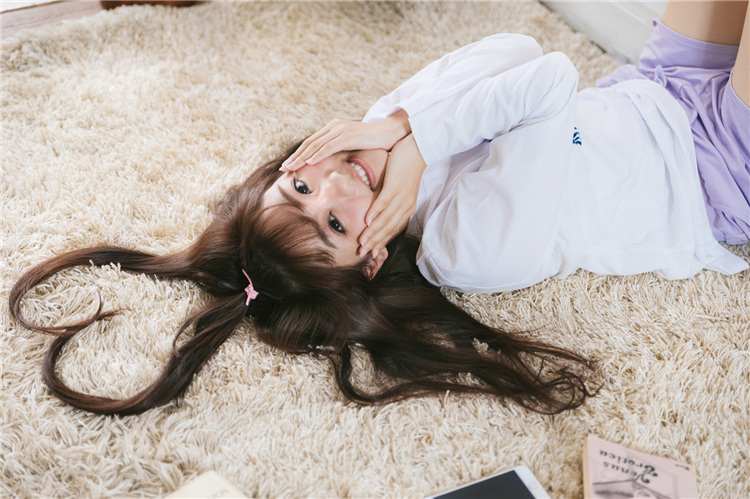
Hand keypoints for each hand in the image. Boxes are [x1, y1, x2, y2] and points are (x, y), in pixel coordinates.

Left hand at [282, 109, 410, 170]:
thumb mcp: (353, 146)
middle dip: (295, 157)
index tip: (288, 166)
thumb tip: (332, 164)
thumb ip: (341, 151)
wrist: (390, 132)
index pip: (311, 143)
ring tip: (291, 168)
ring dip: (302, 158)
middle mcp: (334, 127)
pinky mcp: (348, 135)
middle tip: (284, 169)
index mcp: (333, 129)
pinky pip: (330, 146)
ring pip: (316, 145)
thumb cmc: (373, 142)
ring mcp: (340, 130)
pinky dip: (318, 154)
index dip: (298, 155)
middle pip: (309, 143)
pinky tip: (309, 162)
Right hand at [358, 133, 426, 257]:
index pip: (392, 230)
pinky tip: (366, 221)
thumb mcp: (396, 189)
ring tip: (362, 241)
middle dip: (375, 242)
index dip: (381, 242)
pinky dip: (375, 212)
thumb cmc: (405, 168)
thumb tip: (372, 211)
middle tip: (362, 253)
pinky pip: (384, 202)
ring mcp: (401, 197)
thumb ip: (385, 201)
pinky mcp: (395, 186)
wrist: (418, 149)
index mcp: (406, 208)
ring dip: (373, 232)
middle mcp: (405, 206)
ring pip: (385, 219)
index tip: (370, 254)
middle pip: (388, 229)